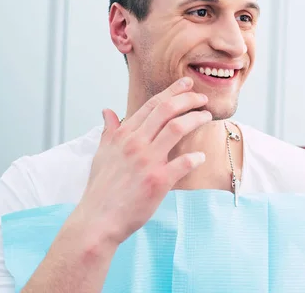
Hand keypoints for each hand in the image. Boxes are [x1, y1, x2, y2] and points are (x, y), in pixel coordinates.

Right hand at [71, 77, 211, 245]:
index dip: (172, 91)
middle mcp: (135, 143)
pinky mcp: (158, 181)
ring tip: (206, 117)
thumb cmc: (101, 189)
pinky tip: (201, 157)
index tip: (187, 84)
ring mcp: (147, 161)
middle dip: (188, 99)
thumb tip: (107, 111)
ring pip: (176, 128)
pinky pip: (183, 163)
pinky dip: (194, 158)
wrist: (97, 220)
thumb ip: (109, 131)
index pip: (151, 105)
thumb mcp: (101, 155)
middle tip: (202, 98)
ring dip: (195, 119)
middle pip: (166, 110)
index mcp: (123, 135)